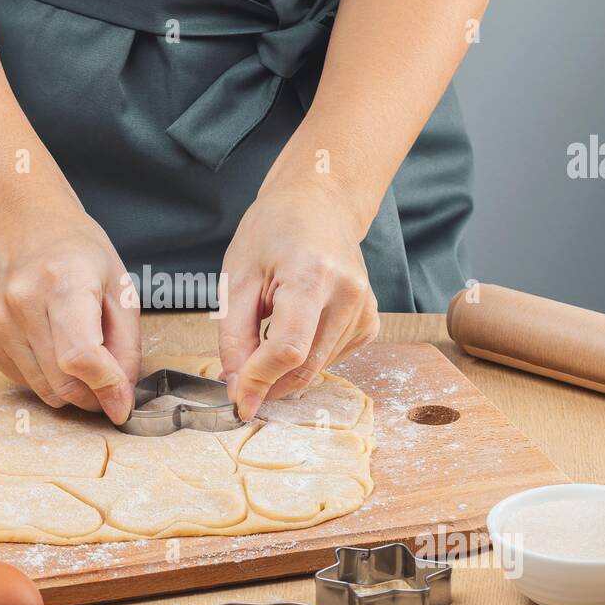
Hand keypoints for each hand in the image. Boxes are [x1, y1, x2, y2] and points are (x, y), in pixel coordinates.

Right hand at [0, 200, 139, 423]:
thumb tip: (121, 395)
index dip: (106, 387)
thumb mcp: (119, 286)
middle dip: (93, 396)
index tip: (123, 404)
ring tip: (85, 363)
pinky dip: (48, 378)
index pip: (81, 356)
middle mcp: (22, 302)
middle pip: (62, 381)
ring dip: (72, 390)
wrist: (21, 226)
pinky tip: (55, 348)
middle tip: (110, 387)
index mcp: (63, 282)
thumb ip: (126, 344)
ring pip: (44, 389)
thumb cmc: (77, 252)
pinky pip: (25, 381)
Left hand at [217, 181, 379, 419]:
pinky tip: (295, 328)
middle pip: (305, 365)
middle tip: (240, 382)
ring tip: (264, 334)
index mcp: (312, 275)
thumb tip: (237, 386)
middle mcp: (349, 293)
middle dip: (268, 383)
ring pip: (317, 367)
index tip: (237, 400)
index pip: (288, 349)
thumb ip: (234, 335)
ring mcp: (365, 308)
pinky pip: (331, 358)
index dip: (259, 380)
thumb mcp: (236, 276)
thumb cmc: (272, 232)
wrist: (319, 204)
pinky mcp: (370, 321)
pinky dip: (306, 357)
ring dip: (284, 369)